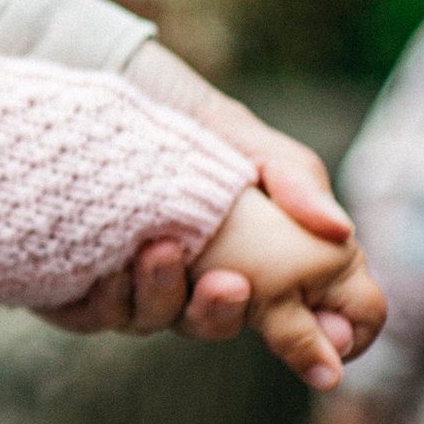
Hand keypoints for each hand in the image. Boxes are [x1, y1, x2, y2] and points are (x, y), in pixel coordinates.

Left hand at [38, 48, 383, 363]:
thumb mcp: (249, 141)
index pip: (291, 320)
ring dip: (161, 293)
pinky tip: (109, 273)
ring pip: (154, 320)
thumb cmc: (189, 117)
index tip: (326, 332)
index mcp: (246, 263)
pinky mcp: (83, 285)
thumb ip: (296, 182)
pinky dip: (106, 299)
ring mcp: (137, 286)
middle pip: (214, 326)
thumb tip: (340, 230)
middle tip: (230, 285)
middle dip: (219, 312)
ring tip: (162, 250)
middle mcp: (191, 282)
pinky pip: (96, 314)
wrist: (110, 88)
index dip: (314, 335)